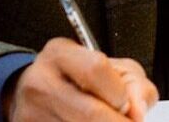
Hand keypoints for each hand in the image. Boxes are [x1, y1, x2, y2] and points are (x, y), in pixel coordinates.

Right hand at [6, 38, 159, 121]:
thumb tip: (137, 111)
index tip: (126, 105)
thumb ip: (135, 84)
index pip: (95, 69)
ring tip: (107, 120)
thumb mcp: (113, 69)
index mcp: (60, 54)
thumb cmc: (82, 79)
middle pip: (90, 112)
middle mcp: (40, 82)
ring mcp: (31, 112)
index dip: (119, 93)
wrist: (40, 94)